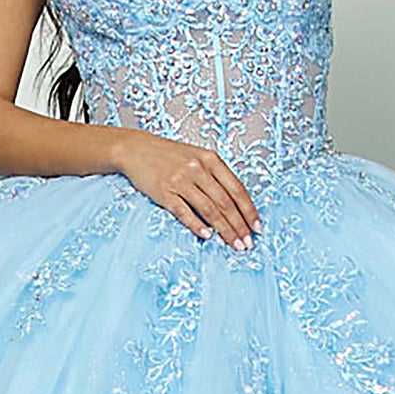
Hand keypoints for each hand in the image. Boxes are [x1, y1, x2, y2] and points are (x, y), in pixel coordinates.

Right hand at [115, 130, 259, 249]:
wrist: (137, 149)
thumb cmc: (171, 156)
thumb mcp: (198, 157)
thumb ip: (217, 176)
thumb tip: (237, 205)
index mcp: (210, 159)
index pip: (237, 189)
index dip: (249, 210)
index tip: (256, 227)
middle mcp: (198, 169)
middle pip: (225, 202)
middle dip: (239, 225)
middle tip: (248, 243)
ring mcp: (180, 181)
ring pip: (209, 209)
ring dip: (224, 230)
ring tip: (234, 244)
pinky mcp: (164, 192)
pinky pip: (184, 212)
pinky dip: (197, 225)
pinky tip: (207, 236)